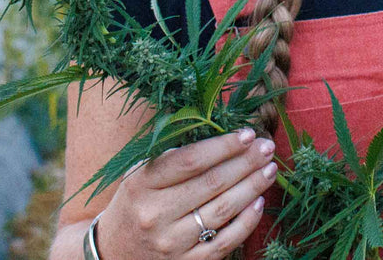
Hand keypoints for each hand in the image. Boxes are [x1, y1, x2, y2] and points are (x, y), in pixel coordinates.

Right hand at [96, 128, 277, 258]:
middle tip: (267, 147)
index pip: (190, 161)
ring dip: (252, 187)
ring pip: (222, 211)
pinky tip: (258, 202)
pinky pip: (224, 242)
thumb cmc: (136, 202)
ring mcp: (170, 243)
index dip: (223, 146)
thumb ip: (174, 156)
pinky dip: (246, 222)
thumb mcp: (141, 174)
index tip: (247, 134)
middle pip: (212, 184)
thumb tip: (224, 135)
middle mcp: (154, 214)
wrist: (113, 251)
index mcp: (141, 184)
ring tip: (269, 170)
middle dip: (246, 162)